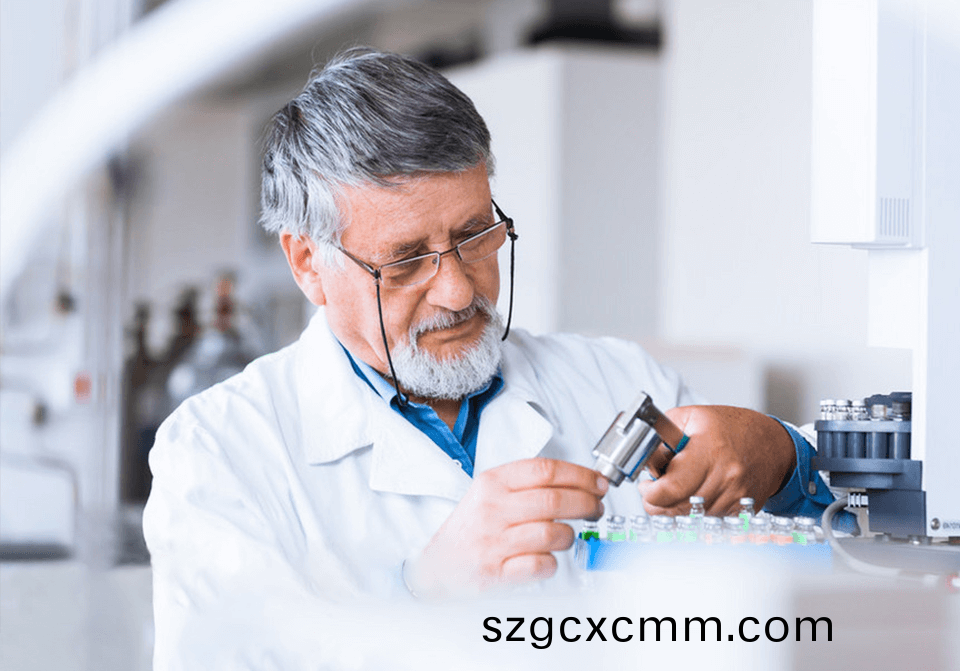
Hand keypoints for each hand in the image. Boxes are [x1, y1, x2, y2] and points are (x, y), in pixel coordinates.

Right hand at [405, 458, 606, 598]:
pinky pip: (541, 565)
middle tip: (596, 509)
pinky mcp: (496, 572)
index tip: (598, 483)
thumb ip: (526, 485)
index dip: (580, 475)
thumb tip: (577, 481)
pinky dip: (551, 563)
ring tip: (566, 537)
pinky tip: (547, 559)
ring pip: (552, 533)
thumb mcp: (488, 494)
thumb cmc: (469, 530)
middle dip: (586, 503)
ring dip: (569, 536)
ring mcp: (493, 541)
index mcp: (492, 482)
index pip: (545, 470)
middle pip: (555, 499)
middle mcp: (492, 508)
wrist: (436, 568)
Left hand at [637, 406, 795, 516]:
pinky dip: (696, 511)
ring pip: (691, 516)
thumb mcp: (691, 416)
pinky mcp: (742, 510)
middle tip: (653, 488)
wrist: (774, 444)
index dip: (651, 492)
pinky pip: (708, 520)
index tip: (646, 485)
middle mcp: (726, 477)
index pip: (670, 488)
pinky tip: (695, 494)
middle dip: (658, 501)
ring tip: (677, 486)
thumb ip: (661, 433)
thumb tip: (641, 455)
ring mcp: (736, 496)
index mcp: (709, 450)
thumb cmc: (733, 427)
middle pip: (678, 507)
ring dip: (676, 506)